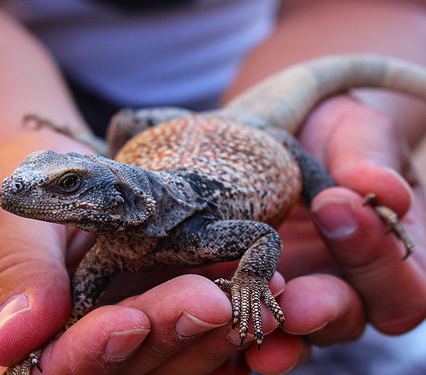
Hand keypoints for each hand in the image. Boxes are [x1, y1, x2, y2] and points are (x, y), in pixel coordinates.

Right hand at [0, 129, 286, 374]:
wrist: (55, 184)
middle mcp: (79, 346)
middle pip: (126, 362)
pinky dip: (227, 316)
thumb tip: (12, 342)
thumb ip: (16, 273)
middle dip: (168, 332)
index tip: (129, 322)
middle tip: (210, 302)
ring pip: (169, 350)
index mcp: (23, 339)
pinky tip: (254, 298)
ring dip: (208, 330)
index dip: (93, 351)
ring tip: (240, 298)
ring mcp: (125, 332)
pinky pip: (195, 326)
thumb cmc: (18, 198)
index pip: (58, 364)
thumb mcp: (3, 220)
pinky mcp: (159, 312)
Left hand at [241, 96, 425, 373]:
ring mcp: (298, 289)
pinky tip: (218, 317)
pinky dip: (236, 323)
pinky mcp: (254, 287)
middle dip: (324, 309)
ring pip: (297, 330)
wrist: (286, 136)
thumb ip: (371, 159)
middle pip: (349, 317)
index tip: (337, 207)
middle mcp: (345, 281)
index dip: (379, 262)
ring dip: (276, 329)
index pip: (404, 284)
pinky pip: (249, 316)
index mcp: (384, 252)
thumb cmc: (331, 134)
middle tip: (298, 303)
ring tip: (254, 318)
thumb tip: (387, 192)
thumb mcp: (355, 133)